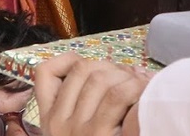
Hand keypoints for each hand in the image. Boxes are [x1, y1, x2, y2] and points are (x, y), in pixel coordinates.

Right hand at [34, 54, 148, 135]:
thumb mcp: (79, 132)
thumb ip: (83, 108)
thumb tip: (109, 70)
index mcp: (51, 123)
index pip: (45, 74)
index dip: (67, 60)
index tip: (91, 66)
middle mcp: (59, 125)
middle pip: (82, 68)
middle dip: (110, 65)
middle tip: (128, 76)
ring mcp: (78, 130)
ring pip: (100, 77)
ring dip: (126, 74)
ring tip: (140, 84)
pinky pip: (117, 94)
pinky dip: (135, 87)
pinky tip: (144, 93)